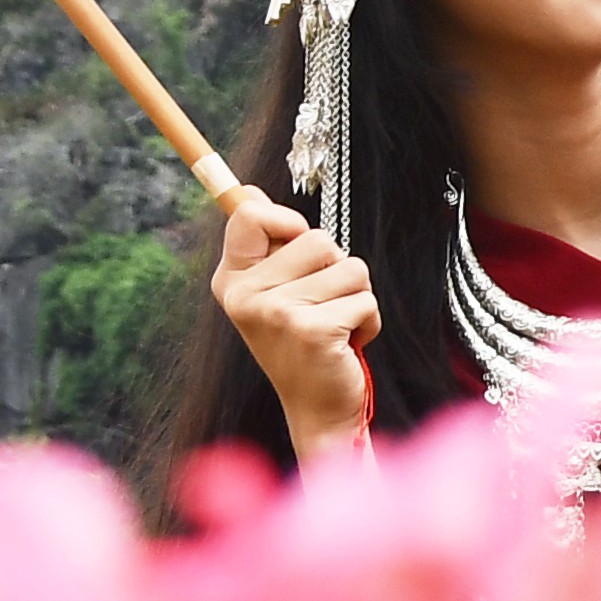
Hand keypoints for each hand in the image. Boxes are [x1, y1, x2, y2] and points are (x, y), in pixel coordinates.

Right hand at [209, 189, 376, 456]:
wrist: (317, 410)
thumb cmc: (303, 344)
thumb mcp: (275, 291)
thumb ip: (265, 243)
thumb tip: (247, 189)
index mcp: (232, 280)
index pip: (250, 214)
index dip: (287, 221)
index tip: (295, 246)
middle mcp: (245, 296)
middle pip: (318, 238)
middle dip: (336, 271)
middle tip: (320, 308)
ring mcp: (276, 313)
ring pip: (350, 268)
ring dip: (356, 298)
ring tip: (334, 327)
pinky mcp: (312, 330)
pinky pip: (366, 299)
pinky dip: (368, 322)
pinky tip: (346, 345)